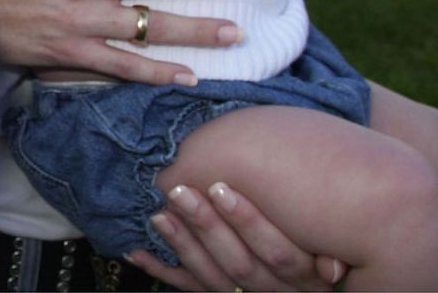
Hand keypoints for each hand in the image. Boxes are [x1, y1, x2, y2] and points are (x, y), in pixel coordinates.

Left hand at [128, 182, 345, 290]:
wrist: (311, 276)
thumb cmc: (321, 235)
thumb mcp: (334, 241)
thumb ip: (332, 251)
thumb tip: (333, 269)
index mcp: (309, 278)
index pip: (280, 255)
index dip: (249, 222)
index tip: (219, 187)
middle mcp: (277, 292)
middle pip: (241, 267)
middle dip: (207, 227)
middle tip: (179, 191)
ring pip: (213, 280)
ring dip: (183, 247)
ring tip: (159, 214)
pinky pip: (190, 288)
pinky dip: (161, 270)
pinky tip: (135, 252)